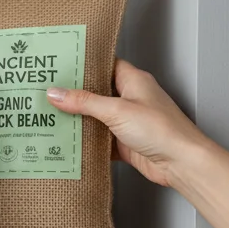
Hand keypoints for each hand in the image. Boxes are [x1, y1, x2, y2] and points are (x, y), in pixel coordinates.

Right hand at [46, 58, 210, 187]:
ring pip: (95, 117)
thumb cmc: (162, 130)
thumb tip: (57, 93)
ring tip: (51, 116)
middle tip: (48, 92)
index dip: (84, 65)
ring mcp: (127, 121)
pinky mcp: (123, 142)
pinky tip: (69, 142)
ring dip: (78, 119)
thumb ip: (84, 102)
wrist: (180, 162)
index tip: (61, 65)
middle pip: (96, 92)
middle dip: (74, 94)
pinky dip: (85, 141)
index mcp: (133, 81)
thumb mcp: (116, 110)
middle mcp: (130, 98)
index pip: (105, 65)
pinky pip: (98, 138)